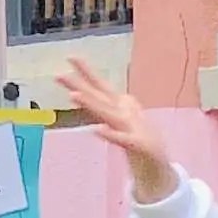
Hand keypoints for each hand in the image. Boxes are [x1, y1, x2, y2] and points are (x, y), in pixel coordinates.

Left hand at [46, 60, 177, 203]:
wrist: (160, 161)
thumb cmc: (138, 139)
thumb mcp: (118, 120)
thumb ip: (103, 108)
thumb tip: (82, 95)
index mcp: (119, 107)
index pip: (100, 87)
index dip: (86, 71)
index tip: (71, 56)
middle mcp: (123, 113)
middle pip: (98, 98)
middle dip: (79, 85)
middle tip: (58, 75)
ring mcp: (131, 127)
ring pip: (107, 114)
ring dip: (91, 104)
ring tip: (72, 95)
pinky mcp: (138, 144)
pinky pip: (121, 140)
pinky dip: (110, 134)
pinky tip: (96, 130)